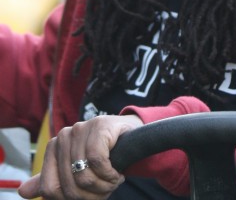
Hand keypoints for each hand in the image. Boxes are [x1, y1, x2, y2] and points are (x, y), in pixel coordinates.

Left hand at [18, 115, 141, 199]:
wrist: (128, 135)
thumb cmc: (101, 156)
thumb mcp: (75, 171)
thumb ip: (52, 180)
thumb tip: (22, 191)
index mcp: (53, 148)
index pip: (50, 189)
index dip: (70, 199)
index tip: (87, 196)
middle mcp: (63, 136)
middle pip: (69, 186)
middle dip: (90, 195)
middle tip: (105, 189)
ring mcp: (80, 129)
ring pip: (84, 176)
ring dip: (103, 186)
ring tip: (112, 180)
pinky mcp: (98, 126)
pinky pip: (97, 161)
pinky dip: (109, 174)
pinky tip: (116, 172)